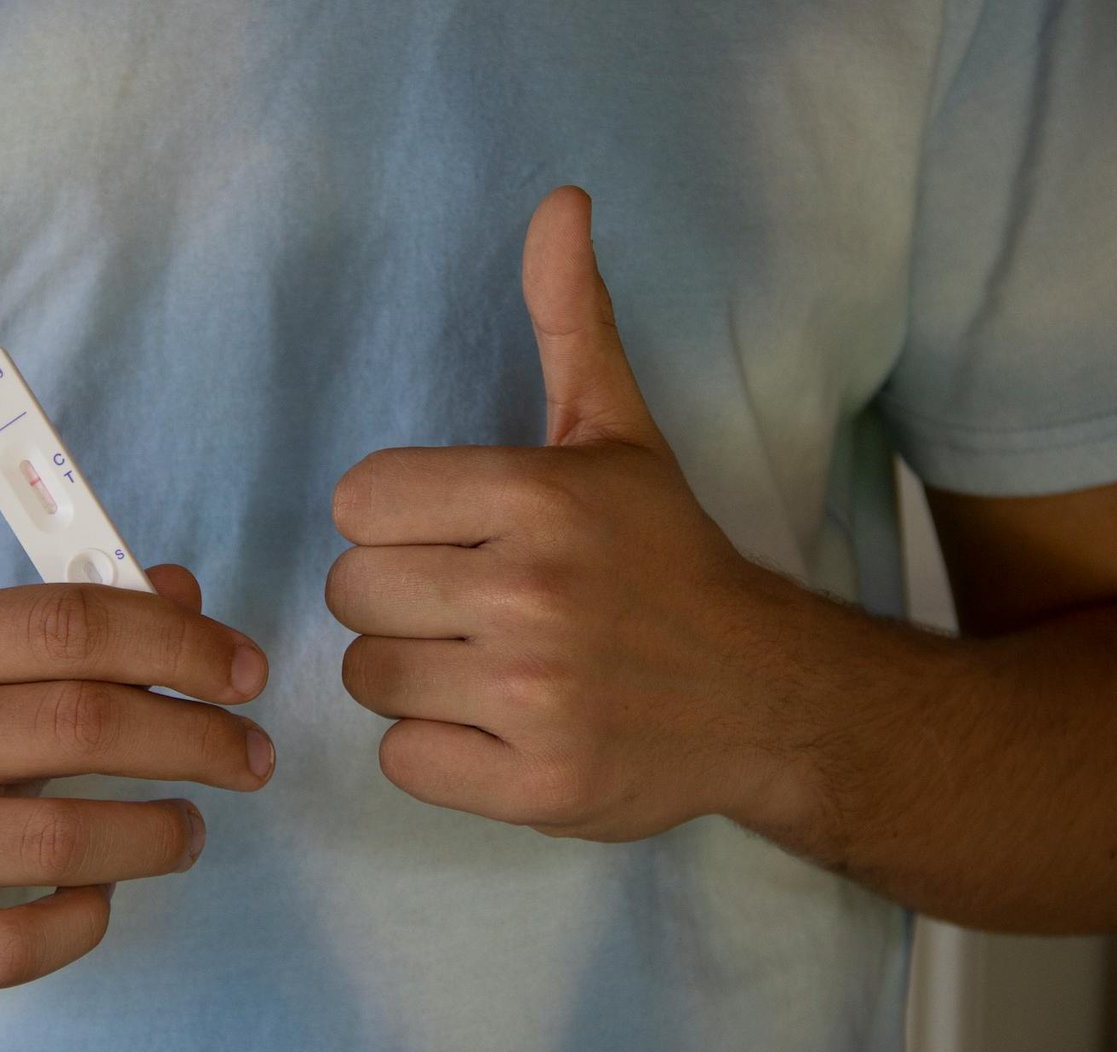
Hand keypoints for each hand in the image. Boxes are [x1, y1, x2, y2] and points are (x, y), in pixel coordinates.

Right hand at [0, 565, 273, 1016]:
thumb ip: (65, 629)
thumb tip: (180, 592)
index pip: (68, 625)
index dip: (178, 645)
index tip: (245, 672)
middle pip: (82, 724)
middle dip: (198, 740)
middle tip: (250, 756)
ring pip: (66, 839)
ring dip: (160, 833)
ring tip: (189, 828)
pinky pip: (23, 940)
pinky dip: (89, 914)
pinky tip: (101, 892)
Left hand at [327, 187, 805, 842]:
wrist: (765, 693)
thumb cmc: (667, 558)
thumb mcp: (619, 433)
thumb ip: (572, 318)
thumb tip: (560, 198)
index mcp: (539, 495)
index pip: (357, 502)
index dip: (395, 521)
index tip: (453, 535)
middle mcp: (535, 594)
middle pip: (352, 592)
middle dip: (397, 599)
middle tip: (470, 606)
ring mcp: (538, 698)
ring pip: (369, 677)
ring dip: (413, 676)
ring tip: (485, 666)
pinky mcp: (539, 787)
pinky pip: (403, 760)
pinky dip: (438, 751)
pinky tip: (498, 728)